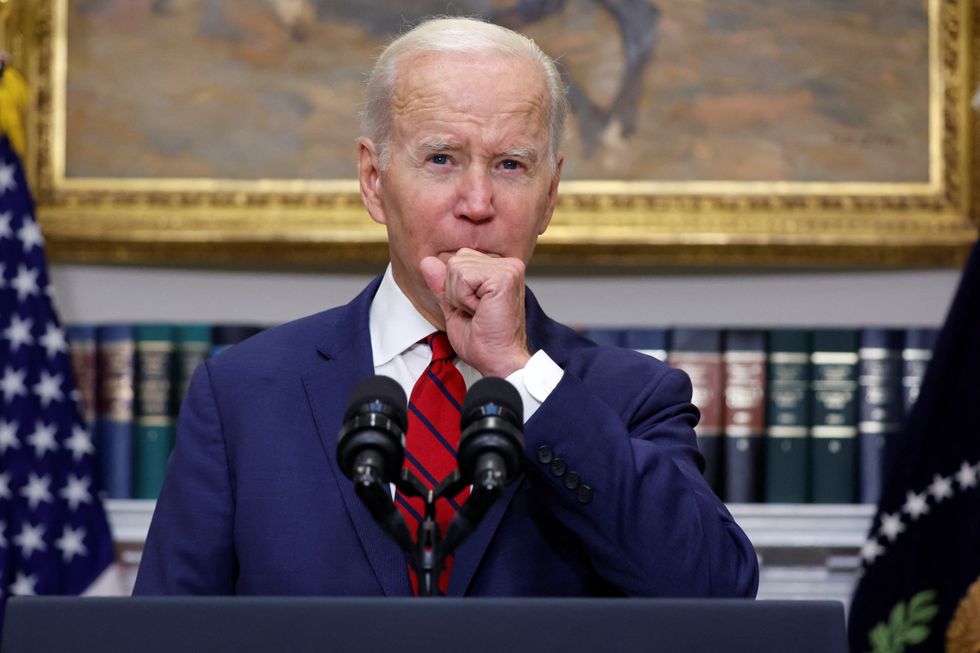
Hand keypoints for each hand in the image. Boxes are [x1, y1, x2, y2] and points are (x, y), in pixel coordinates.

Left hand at [420, 249, 530, 377]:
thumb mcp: (454, 308)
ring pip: (457, 267)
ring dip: (460, 297)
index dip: (456, 289)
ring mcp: (508, 268)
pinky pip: (463, 277)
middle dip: (456, 291)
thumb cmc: (483, 341)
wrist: (498, 360)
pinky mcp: (504, 276)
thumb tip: (427, 262)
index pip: (459, 260)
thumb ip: (442, 284)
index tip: (475, 310)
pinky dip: (464, 299)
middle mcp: (507, 265)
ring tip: (480, 312)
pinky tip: (482, 310)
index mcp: (499, 269)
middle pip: (456, 261)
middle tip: (477, 312)